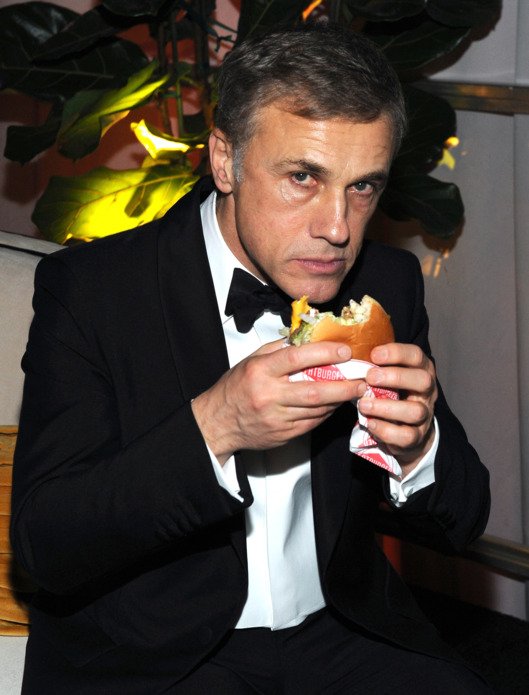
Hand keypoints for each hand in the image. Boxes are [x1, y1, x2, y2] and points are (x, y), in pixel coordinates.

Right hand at [191, 340, 361, 464]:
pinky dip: (327, 412)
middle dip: (344, 385)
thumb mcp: (250, 361)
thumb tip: (305, 337)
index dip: (324, 353)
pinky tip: (336, 404)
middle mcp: (269, 395)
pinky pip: (312, 423)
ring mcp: (277, 418)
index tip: (345, 350)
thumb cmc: (235, 389)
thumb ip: (277, 349)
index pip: (297, 358)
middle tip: (362, 379)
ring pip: (317, 409)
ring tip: (355, 390)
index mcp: (260, 371)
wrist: (218, 423)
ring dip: (340, 400)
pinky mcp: (283, 434)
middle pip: (314, 390)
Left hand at [357, 343, 436, 475]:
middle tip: (370, 377)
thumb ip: (374, 365)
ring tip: (363, 405)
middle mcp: (427, 391)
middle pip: (423, 381)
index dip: (397, 353)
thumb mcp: (386, 375)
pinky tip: (370, 423)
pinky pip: (406, 436)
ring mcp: (425, 415)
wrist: (404, 428)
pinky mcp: (417, 437)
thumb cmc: (389, 392)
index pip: (416, 355)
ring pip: (415, 411)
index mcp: (420, 370)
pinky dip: (386, 430)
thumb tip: (345, 352)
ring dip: (387, 407)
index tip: (374, 354)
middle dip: (395, 377)